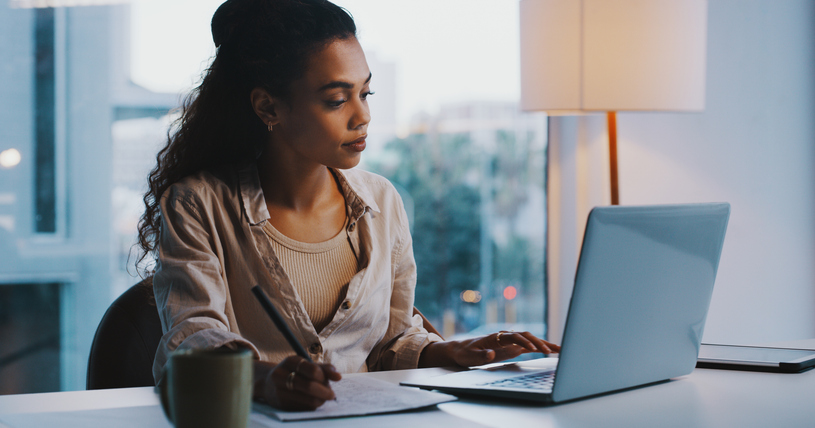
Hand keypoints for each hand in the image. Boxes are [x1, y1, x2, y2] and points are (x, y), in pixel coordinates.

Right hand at [254, 356, 341, 410]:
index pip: (313, 370)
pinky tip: (313, 401)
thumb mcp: (306, 365)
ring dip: (321, 400)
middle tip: (332, 394)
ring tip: (324, 397)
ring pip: (308, 400)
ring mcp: (280, 391)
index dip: (326, 376)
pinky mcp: (281, 405)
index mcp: (290, 361)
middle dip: (325, 392)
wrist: (268, 383)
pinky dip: (312, 405)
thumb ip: (324, 368)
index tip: (336, 379)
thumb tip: (338, 377)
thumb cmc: (294, 372)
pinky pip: (304, 408)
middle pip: (309, 386)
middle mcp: (281, 375)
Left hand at [419, 331, 560, 367]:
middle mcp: (505, 337)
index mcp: (495, 337)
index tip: (532, 348)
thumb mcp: (470, 356)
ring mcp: (510, 341)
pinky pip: (529, 347)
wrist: (461, 349)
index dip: (523, 341)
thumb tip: (491, 354)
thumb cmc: (465, 352)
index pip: (513, 336)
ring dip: (544, 344)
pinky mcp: (513, 347)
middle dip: (539, 342)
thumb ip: (481, 356)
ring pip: (531, 340)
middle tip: (552, 350)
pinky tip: (551, 351)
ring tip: (560, 349)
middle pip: (526, 336)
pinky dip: (540, 348)